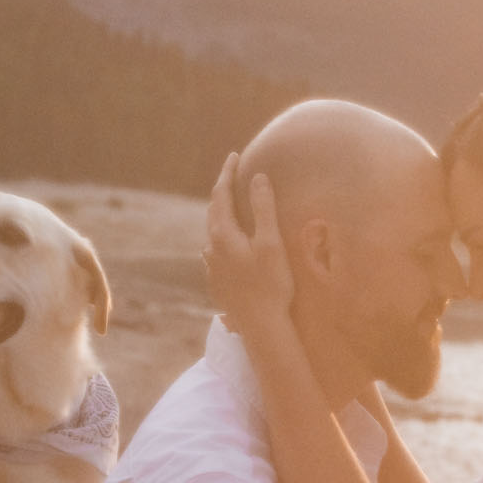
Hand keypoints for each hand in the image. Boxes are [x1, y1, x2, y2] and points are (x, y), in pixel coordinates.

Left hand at [204, 151, 294, 336]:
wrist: (261, 327)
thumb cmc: (271, 284)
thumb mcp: (271, 243)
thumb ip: (264, 209)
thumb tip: (257, 177)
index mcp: (223, 235)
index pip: (221, 194)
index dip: (227, 173)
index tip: (234, 155)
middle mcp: (211, 249)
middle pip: (213, 212)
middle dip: (223, 191)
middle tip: (232, 175)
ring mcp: (211, 267)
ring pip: (213, 233)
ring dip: (221, 216)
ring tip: (231, 207)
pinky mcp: (217, 282)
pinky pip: (215, 252)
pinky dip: (222, 238)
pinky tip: (228, 245)